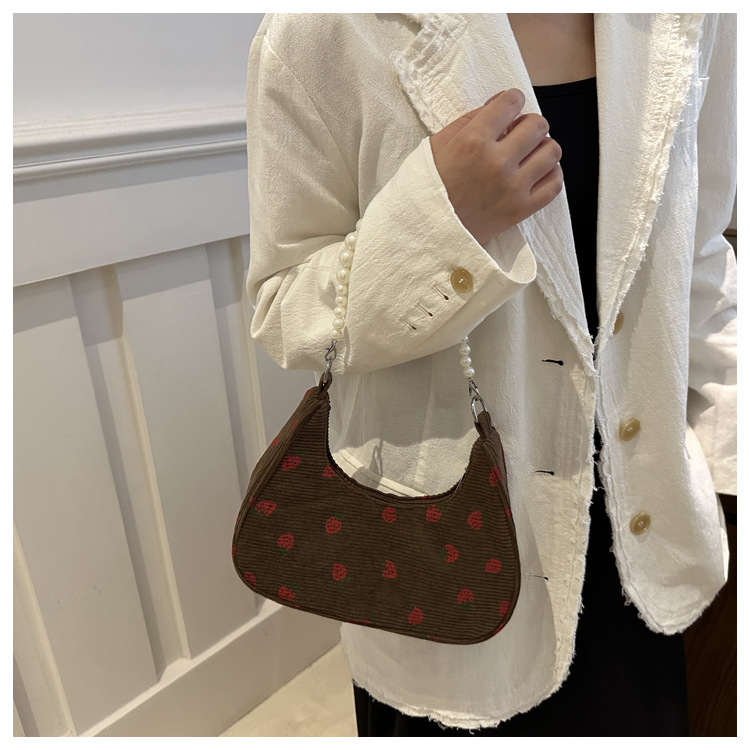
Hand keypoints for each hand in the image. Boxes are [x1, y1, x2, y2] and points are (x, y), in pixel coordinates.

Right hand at [429, 88, 562, 244]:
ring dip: (541, 148)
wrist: (426, 231)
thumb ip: (470, 119)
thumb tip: (499, 103)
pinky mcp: (521, 210)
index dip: (511, 102)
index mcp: (473, 141)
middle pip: (538, 125)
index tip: (506, 111)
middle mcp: (497, 162)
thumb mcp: (438, 144)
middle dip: (528, 124)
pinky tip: (535, 174)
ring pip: (552, 151)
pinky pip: (554, 184)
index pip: (512, 101)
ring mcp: (512, 187)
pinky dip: (550, 174)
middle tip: (516, 135)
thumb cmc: (430, 186)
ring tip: (527, 155)